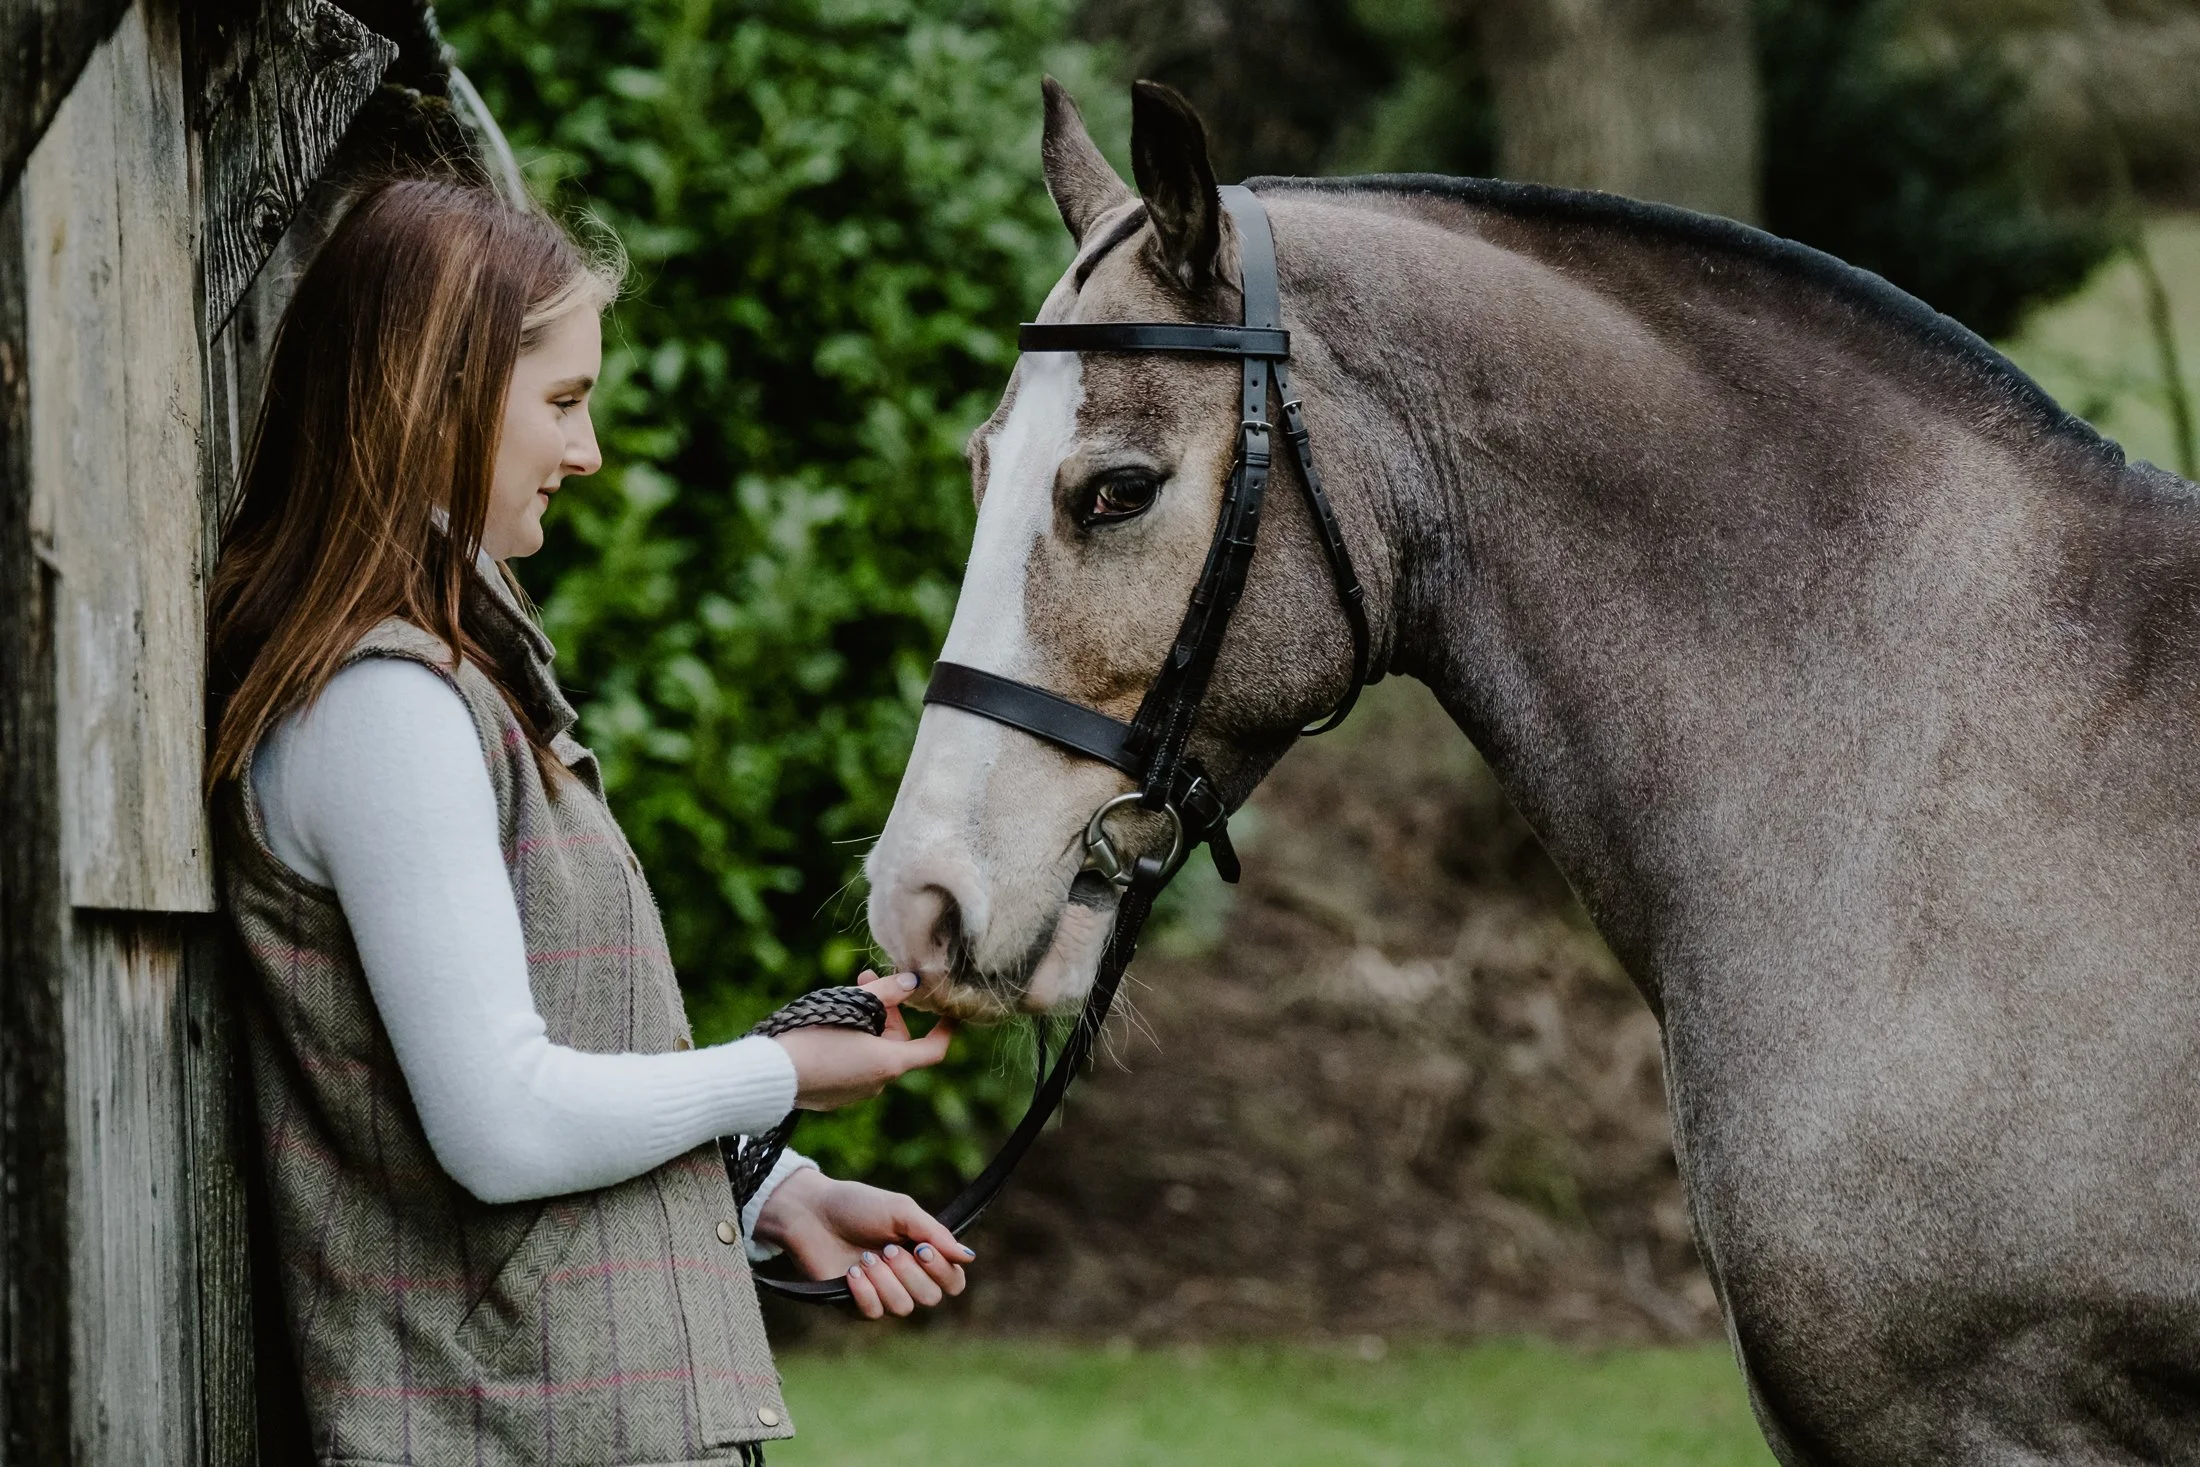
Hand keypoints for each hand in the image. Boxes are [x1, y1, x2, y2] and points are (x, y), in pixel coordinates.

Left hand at [752, 1167, 974, 1318]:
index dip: (941, 1269)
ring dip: (885, 1280)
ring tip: (865, 1257)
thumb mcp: (901, 1211)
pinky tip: (851, 1272)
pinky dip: (865, 1291)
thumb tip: (968, 1257)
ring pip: (904, 1307)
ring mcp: (883, 1293)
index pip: (954, 1280)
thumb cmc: (857, 1206)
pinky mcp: (858, 1305)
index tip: (921, 1247)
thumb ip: (935, 1233)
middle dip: (910, 1273)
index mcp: (924, 1253)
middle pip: (932, 1297)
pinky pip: (875, 1313)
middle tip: (887, 1249)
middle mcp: (908, 1277)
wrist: (812, 1214)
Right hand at [770, 971, 956, 1109]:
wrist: (772, 1075)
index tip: (949, 1013)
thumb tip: (912, 983)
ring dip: (865, 1027)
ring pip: (872, 1053)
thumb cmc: (814, 1037)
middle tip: (864, 981)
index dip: (945, 1030)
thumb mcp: (853, 1006)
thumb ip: (887, 992)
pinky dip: (848, 1046)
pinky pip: (851, 1067)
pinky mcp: (834, 1098)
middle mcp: (878, 1084)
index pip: (933, 1050)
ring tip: (840, 1001)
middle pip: (896, 1043)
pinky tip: (824, 1030)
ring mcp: (855, 1094)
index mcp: (890, 1063)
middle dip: (885, 1012)